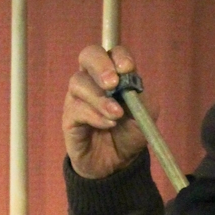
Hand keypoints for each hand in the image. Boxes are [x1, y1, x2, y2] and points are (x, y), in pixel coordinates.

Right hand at [62, 43, 148, 179]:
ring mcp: (78, 96)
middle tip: (113, 83)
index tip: (128, 69)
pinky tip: (108, 124)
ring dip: (100, 98)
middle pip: (88, 55)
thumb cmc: (130, 132)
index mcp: (113, 73)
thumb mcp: (145, 114)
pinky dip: (95, 116)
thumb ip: (140, 97)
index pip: (112, 51)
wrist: (118, 163)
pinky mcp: (69, 117)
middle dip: (100, 66)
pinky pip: (76, 109)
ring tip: (116, 115)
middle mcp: (92, 79)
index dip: (119, 56)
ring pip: (79, 82)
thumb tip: (128, 84)